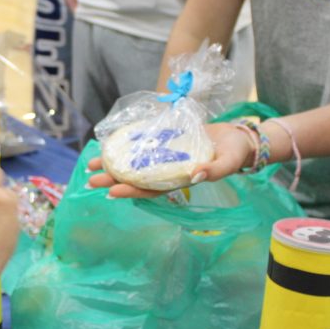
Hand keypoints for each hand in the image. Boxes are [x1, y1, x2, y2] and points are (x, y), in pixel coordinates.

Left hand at [86, 123, 254, 196]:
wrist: (239, 137)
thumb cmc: (234, 154)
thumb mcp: (227, 163)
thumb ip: (213, 171)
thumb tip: (195, 174)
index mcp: (180, 180)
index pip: (151, 190)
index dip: (131, 191)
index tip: (112, 191)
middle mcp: (167, 171)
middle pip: (136, 178)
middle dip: (113, 180)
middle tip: (91, 180)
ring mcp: (164, 157)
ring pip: (134, 164)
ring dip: (113, 165)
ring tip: (91, 165)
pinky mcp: (165, 141)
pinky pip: (141, 146)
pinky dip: (125, 146)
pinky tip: (109, 145)